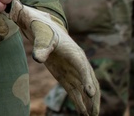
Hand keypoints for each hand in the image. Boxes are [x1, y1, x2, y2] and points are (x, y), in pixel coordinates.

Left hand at [9, 0, 99, 115]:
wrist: (40, 26)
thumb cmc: (43, 29)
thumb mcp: (41, 36)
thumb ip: (40, 47)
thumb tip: (38, 59)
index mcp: (75, 53)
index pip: (83, 68)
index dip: (87, 81)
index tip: (90, 93)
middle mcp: (78, 64)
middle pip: (90, 82)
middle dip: (93, 98)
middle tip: (95, 113)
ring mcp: (73, 71)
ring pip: (84, 89)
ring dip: (88, 103)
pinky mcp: (65, 76)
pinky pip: (74, 90)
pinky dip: (79, 101)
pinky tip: (82, 113)